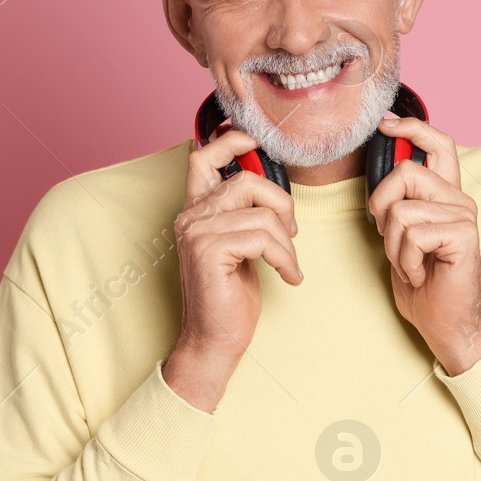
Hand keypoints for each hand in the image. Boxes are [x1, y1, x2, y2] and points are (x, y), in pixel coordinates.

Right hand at [163, 126, 302, 411]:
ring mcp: (195, 233)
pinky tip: (289, 276)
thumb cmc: (231, 295)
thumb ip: (246, 214)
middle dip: (282, 205)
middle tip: (290, 235)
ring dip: (286, 242)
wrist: (215, 339)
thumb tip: (271, 189)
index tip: (254, 141)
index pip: (203, 158)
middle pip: (247, 182)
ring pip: (261, 214)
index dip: (229, 141)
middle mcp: (190, 216)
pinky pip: (262, 238)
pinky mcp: (208, 252)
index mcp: (196, 210)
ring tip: (288, 264)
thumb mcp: (242, 245)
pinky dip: (285, 258)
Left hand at [366, 115, 480, 375]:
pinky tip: (420, 273)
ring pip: (402, 210)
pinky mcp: (464, 235)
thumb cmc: (423, 282)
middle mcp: (459, 199)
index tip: (387, 124)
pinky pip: (412, 234)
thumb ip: (399, 202)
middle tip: (391, 240)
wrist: (445, 323)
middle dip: (381, 207)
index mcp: (446, 194)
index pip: (439, 143)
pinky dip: (405, 260)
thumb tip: (384, 172)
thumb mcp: (401, 235)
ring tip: (409, 264)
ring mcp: (464, 215)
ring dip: (392, 245)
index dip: (413, 128)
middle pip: (405, 173)